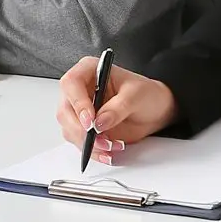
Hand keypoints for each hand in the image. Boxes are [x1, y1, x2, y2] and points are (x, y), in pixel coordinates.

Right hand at [55, 58, 178, 163]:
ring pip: (70, 129)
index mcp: (90, 70)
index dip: (78, 103)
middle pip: (65, 110)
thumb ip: (118, 108)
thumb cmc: (146, 94)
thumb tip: (100, 122)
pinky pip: (79, 142)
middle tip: (101, 140)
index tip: (90, 121)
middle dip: (81, 130)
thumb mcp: (136, 96)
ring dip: (88, 143)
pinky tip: (108, 151)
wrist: (154, 111)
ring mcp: (80, 110)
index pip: (72, 83)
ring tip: (112, 145)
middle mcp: (81, 89)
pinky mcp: (84, 128)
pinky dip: (92, 150)